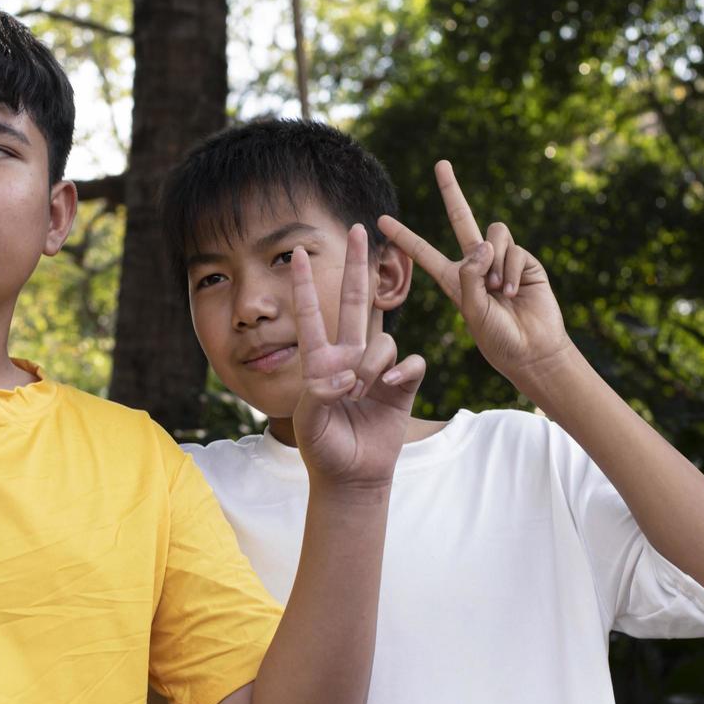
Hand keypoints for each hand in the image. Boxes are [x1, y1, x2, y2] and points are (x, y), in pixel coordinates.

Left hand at [291, 225, 425, 489]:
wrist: (351, 475)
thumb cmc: (323, 448)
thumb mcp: (308, 421)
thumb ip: (319, 394)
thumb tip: (346, 374)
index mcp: (319, 360)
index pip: (310, 314)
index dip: (303, 285)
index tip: (293, 254)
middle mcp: (348, 356)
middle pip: (354, 301)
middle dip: (356, 265)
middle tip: (357, 228)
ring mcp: (376, 369)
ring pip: (383, 340)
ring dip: (374, 363)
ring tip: (363, 391)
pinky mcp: (402, 386)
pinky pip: (410, 363)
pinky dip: (402, 372)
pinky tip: (392, 387)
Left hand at [377, 160, 572, 390]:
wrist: (532, 349)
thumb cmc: (497, 338)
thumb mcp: (472, 310)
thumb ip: (471, 276)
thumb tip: (483, 243)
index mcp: (453, 278)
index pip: (423, 252)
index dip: (403, 236)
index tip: (380, 219)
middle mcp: (475, 263)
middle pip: (461, 218)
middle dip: (451, 190)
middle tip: (440, 163)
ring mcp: (500, 259)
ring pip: (492, 235)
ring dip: (495, 262)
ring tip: (500, 291)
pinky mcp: (524, 260)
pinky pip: (512, 249)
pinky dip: (512, 270)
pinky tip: (515, 292)